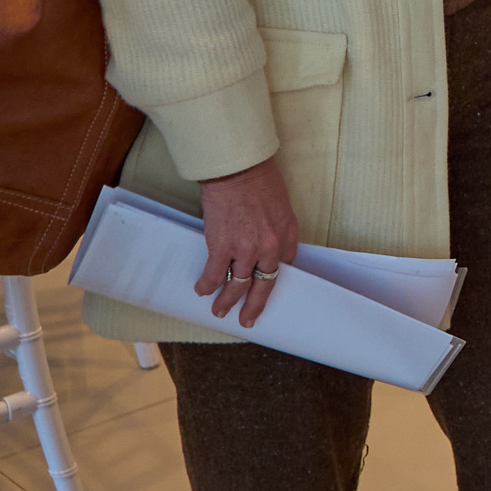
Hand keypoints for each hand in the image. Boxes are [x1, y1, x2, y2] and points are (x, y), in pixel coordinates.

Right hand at [195, 157, 298, 327]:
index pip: (284, 267)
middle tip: (247, 320)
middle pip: (263, 285)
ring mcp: (246, 251)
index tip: (264, 288)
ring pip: (237, 286)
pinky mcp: (222, 248)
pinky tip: (202, 290)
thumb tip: (264, 244)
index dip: (272, 279)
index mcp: (287, 236)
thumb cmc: (259, 180)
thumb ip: (274, 229)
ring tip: (220, 311)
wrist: (238, 169)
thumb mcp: (280, 206)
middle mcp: (270, 248)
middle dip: (254, 306)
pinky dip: (206, 285)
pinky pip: (214, 275)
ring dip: (226, 301)